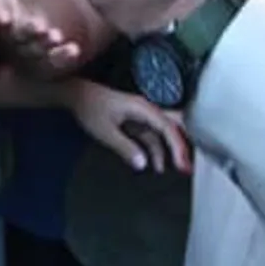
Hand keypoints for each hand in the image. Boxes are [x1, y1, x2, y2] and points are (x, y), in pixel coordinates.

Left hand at [64, 81, 190, 173]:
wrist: (76, 96)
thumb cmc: (90, 109)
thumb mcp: (105, 131)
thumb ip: (125, 147)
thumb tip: (143, 164)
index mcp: (142, 108)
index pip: (167, 127)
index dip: (177, 146)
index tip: (182, 165)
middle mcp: (146, 110)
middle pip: (172, 126)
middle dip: (182, 145)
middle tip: (188, 166)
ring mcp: (142, 116)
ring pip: (163, 133)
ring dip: (170, 150)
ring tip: (178, 169)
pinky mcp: (135, 122)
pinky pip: (151, 136)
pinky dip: (156, 150)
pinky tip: (157, 165)